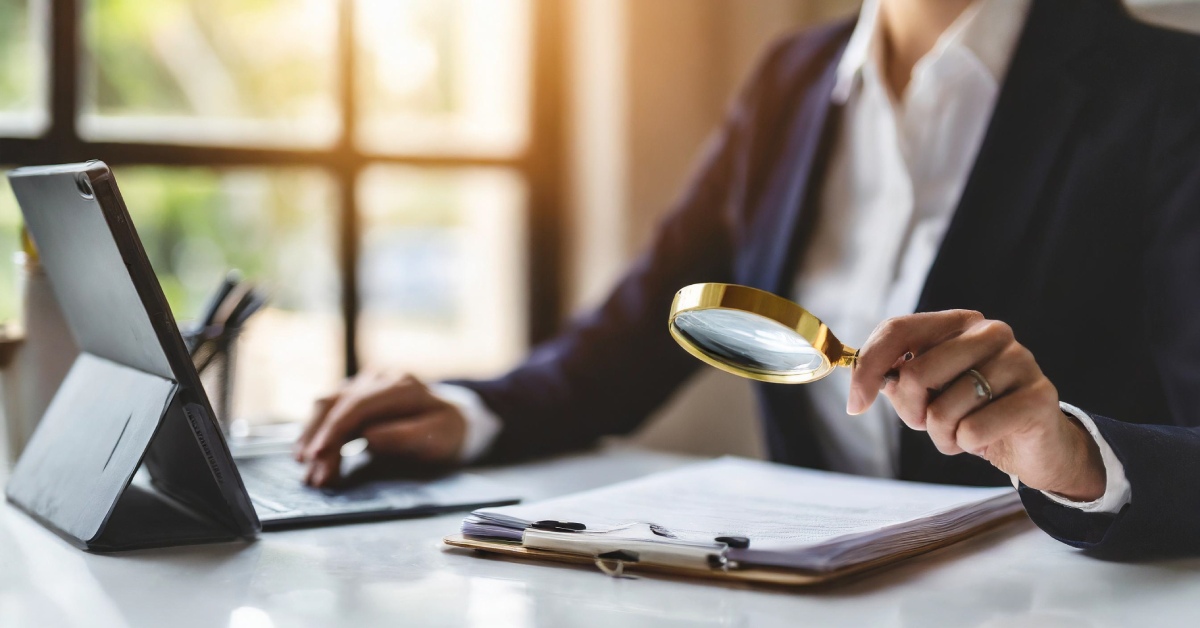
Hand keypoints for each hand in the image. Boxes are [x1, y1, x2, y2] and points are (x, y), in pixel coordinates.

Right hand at [295, 371, 465, 486]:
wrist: (453, 420)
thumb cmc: (447, 432)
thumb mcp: (439, 438)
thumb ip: (407, 435)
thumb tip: (369, 436)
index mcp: (401, 386)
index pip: (358, 405)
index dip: (334, 430)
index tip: (318, 456)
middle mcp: (379, 377)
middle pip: (337, 404)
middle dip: (320, 442)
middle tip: (313, 478)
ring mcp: (365, 383)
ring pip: (327, 405)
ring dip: (312, 438)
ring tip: (307, 471)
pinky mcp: (355, 395)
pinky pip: (328, 410)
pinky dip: (316, 433)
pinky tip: (308, 455)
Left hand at [847, 310, 1105, 501]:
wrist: (1032, 445)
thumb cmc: (972, 412)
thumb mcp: (927, 393)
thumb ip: (896, 379)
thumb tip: (859, 388)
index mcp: (959, 322)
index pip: (898, 329)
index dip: (868, 367)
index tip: (855, 405)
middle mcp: (991, 332)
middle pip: (916, 373)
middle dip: (912, 412)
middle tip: (931, 422)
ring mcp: (1019, 360)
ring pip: (943, 409)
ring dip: (942, 435)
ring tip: (963, 432)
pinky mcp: (1038, 396)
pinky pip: (972, 430)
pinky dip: (967, 445)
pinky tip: (986, 440)